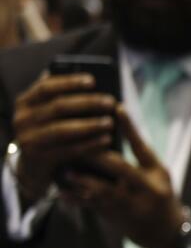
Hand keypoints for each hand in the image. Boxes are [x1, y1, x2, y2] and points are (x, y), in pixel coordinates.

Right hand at [9, 72, 116, 202]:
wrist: (34, 167)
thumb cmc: (50, 132)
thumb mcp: (49, 114)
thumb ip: (61, 97)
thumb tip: (91, 80)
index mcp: (24, 102)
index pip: (46, 87)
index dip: (69, 83)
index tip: (92, 81)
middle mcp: (22, 119)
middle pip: (57, 107)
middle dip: (87, 103)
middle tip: (110, 102)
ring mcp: (28, 140)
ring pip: (62, 130)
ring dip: (90, 125)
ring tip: (110, 122)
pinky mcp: (39, 159)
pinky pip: (68, 150)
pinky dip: (89, 145)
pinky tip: (106, 140)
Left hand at [62, 108, 185, 247]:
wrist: (165, 231)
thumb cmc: (159, 195)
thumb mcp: (160, 175)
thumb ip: (141, 157)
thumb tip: (112, 134)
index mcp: (156, 174)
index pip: (143, 147)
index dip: (131, 128)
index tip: (117, 108)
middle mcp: (146, 189)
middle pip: (121, 168)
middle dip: (99, 155)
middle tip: (79, 141)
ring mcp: (130, 205)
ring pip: (104, 191)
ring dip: (83, 180)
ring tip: (67, 171)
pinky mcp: (117, 217)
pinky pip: (93, 207)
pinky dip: (77, 200)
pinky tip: (62, 193)